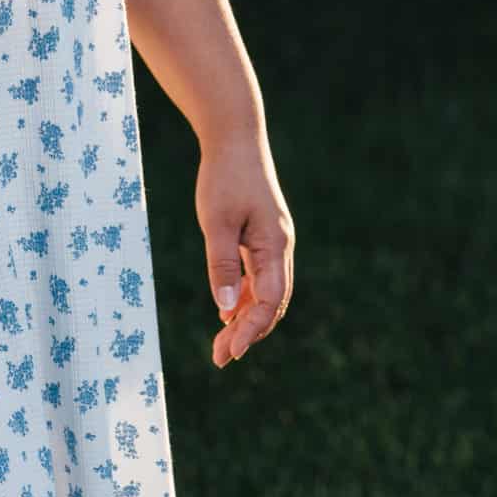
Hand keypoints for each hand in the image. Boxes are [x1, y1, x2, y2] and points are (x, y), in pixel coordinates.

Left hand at [194, 134, 294, 367]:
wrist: (234, 138)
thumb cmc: (224, 177)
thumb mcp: (216, 222)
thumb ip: (221, 264)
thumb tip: (224, 309)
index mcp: (275, 246)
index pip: (269, 301)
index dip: (251, 330)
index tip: (229, 352)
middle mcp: (280, 248)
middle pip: (270, 303)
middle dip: (248, 333)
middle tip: (219, 358)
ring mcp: (273, 242)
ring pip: (264, 292)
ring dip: (244, 318)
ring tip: (220, 344)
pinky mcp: (262, 236)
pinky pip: (257, 277)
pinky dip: (243, 297)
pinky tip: (225, 313)